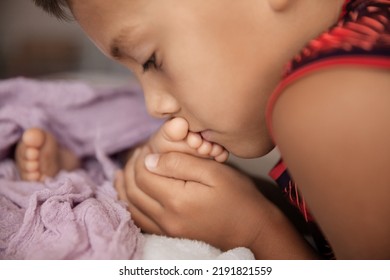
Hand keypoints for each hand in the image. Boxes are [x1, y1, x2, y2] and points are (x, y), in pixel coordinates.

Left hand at [115, 146, 272, 250]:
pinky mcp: (170, 234)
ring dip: (126, 186)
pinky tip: (130, 193)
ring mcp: (167, 229)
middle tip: (139, 153)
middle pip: (133, 190)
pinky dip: (131, 204)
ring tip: (127, 169)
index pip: (144, 174)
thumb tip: (150, 159)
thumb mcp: (214, 172)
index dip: (143, 156)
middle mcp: (166, 218)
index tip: (150, 144)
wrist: (252, 230)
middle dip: (131, 168)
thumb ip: (180, 163)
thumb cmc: (239, 198)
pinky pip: (139, 220)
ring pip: (132, 206)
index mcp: (177, 199)